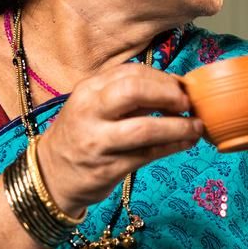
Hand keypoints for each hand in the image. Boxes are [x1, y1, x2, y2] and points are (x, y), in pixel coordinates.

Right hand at [36, 62, 202, 215]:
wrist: (51, 175)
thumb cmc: (82, 135)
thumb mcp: (95, 106)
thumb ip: (129, 95)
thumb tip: (176, 87)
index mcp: (88, 90)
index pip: (131, 73)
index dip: (163, 78)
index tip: (182, 87)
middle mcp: (89, 112)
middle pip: (134, 91)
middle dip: (169, 95)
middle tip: (187, 103)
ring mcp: (98, 142)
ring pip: (146, 128)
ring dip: (179, 126)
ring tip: (196, 126)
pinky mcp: (108, 168)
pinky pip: (148, 155)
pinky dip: (173, 146)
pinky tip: (187, 142)